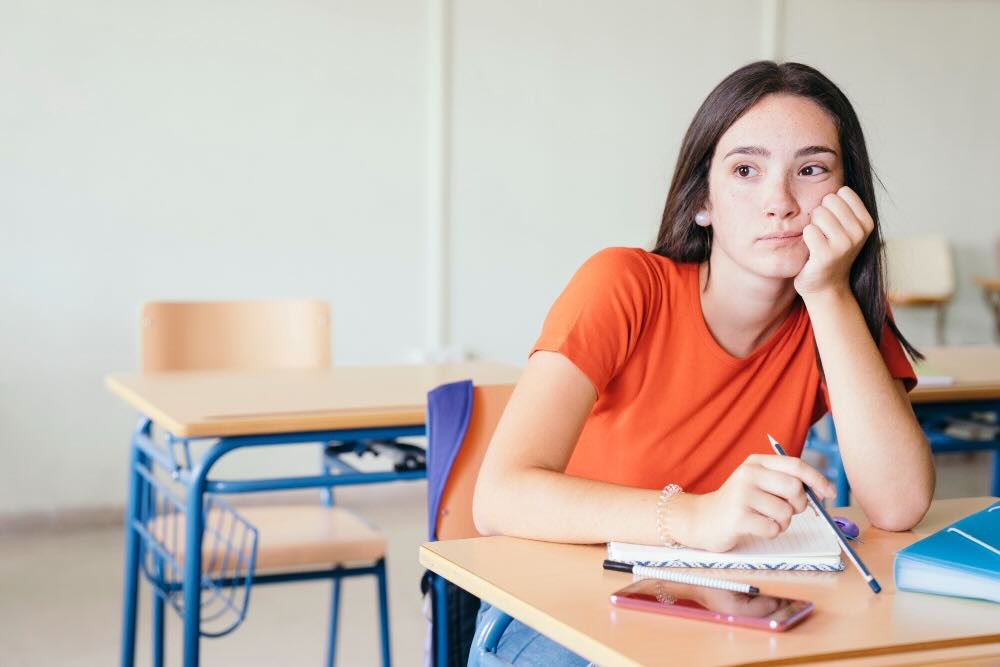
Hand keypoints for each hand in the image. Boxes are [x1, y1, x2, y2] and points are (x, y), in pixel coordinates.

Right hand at [680, 454, 835, 552]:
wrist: (702, 519)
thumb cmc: (738, 503)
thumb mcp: (757, 482)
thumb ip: (784, 481)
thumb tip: (822, 490)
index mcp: (756, 462)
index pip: (795, 465)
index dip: (817, 479)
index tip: (830, 493)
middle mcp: (748, 474)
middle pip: (794, 488)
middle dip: (799, 505)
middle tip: (788, 511)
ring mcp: (741, 495)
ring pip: (785, 512)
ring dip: (782, 523)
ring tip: (765, 520)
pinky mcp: (738, 517)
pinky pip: (773, 529)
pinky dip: (771, 533)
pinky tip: (756, 528)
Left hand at [793, 186, 873, 297]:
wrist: (824, 285)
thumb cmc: (830, 250)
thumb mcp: (844, 225)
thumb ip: (843, 203)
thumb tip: (834, 163)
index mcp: (867, 221)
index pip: (841, 191)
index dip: (830, 205)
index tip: (833, 224)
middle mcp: (860, 232)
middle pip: (827, 200)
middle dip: (819, 215)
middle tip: (824, 235)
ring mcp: (845, 244)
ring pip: (816, 214)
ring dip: (812, 227)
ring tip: (818, 243)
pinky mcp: (827, 255)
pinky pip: (808, 230)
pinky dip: (805, 238)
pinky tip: (812, 251)